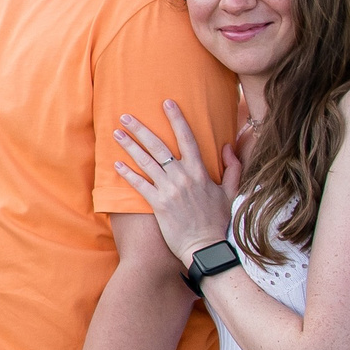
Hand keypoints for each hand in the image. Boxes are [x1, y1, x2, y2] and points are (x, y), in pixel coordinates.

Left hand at [110, 100, 239, 266]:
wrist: (206, 247)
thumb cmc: (218, 221)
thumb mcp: (230, 193)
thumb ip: (233, 168)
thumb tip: (227, 147)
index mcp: (200, 171)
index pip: (187, 137)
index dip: (176, 118)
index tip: (166, 102)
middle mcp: (183, 177)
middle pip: (158, 146)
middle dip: (140, 128)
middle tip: (125, 115)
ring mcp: (169, 190)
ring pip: (145, 162)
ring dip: (129, 145)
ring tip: (116, 133)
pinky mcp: (158, 204)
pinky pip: (139, 185)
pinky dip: (127, 173)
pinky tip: (116, 164)